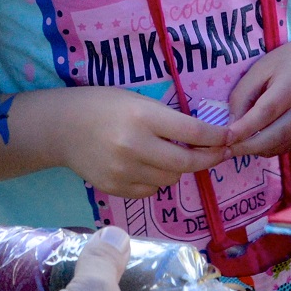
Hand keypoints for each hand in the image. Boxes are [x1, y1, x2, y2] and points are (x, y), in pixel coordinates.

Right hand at [32, 87, 233, 198]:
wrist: (60, 127)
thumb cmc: (102, 106)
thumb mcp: (137, 100)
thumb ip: (167, 119)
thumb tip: (205, 137)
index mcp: (142, 116)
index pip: (192, 130)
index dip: (216, 136)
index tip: (229, 136)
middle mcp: (134, 146)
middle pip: (186, 161)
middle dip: (208, 158)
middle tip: (220, 153)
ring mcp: (123, 171)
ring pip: (171, 178)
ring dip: (179, 168)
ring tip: (173, 154)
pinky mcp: (115, 188)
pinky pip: (151, 190)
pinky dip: (158, 180)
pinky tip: (149, 166)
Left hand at [224, 34, 290, 160]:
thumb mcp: (263, 67)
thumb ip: (244, 94)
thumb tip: (231, 125)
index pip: (265, 113)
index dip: (243, 129)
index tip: (223, 138)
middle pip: (272, 137)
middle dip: (245, 147)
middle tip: (224, 150)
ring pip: (278, 147)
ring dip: (255, 149)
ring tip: (236, 145)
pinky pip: (286, 147)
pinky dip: (269, 147)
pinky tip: (257, 140)